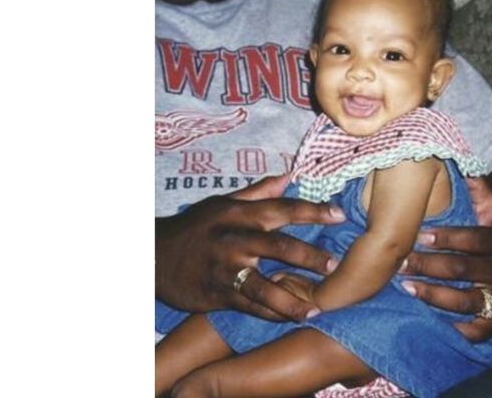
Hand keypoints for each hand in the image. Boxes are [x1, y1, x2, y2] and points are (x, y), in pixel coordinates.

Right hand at [155, 175, 344, 321]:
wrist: (152, 256)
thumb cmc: (194, 227)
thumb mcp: (221, 203)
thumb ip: (258, 192)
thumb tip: (290, 176)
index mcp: (237, 214)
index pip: (281, 209)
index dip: (312, 211)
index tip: (339, 215)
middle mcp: (232, 240)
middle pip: (277, 246)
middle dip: (308, 256)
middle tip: (334, 266)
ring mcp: (224, 269)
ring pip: (262, 285)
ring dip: (291, 298)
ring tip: (315, 308)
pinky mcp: (216, 294)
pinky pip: (248, 306)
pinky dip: (271, 313)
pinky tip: (290, 317)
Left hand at [398, 176, 491, 341]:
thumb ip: (480, 191)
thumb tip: (460, 168)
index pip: (473, 240)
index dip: (446, 238)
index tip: (419, 235)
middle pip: (463, 270)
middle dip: (428, 266)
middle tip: (400, 263)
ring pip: (465, 300)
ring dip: (433, 295)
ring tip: (406, 287)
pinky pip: (478, 330)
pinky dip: (456, 328)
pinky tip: (431, 321)